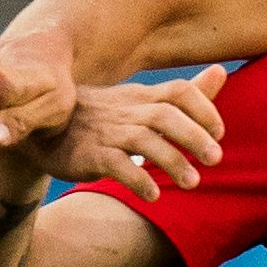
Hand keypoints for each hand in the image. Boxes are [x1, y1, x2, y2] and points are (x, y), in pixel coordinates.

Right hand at [6, 65, 227, 201]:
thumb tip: (221, 71)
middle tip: (216, 159)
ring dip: (172, 161)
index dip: (204, 108)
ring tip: (194, 182)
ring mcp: (106, 132)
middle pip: (165, 115)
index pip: (179, 91)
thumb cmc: (106, 117)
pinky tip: (154, 195)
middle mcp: (126, 110)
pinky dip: (137, 180)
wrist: (44, 133)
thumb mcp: (143, 100)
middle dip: (194, 136)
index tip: (220, 133)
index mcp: (142, 95)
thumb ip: (184, 93)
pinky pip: (115, 165)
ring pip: (143, 140)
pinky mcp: (87, 155)